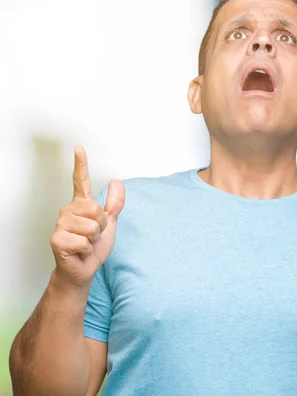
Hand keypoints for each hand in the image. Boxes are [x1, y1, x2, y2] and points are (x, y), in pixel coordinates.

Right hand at [50, 146, 124, 289]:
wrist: (84, 269)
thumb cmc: (93, 246)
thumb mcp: (110, 223)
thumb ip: (114, 204)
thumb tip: (117, 181)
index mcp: (81, 205)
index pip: (80, 181)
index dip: (80, 164)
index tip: (79, 148)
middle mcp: (68, 211)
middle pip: (96, 210)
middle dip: (102, 227)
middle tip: (93, 236)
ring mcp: (61, 225)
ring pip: (92, 226)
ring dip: (94, 239)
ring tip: (86, 244)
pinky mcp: (58, 240)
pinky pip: (85, 241)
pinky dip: (87, 250)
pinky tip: (79, 252)